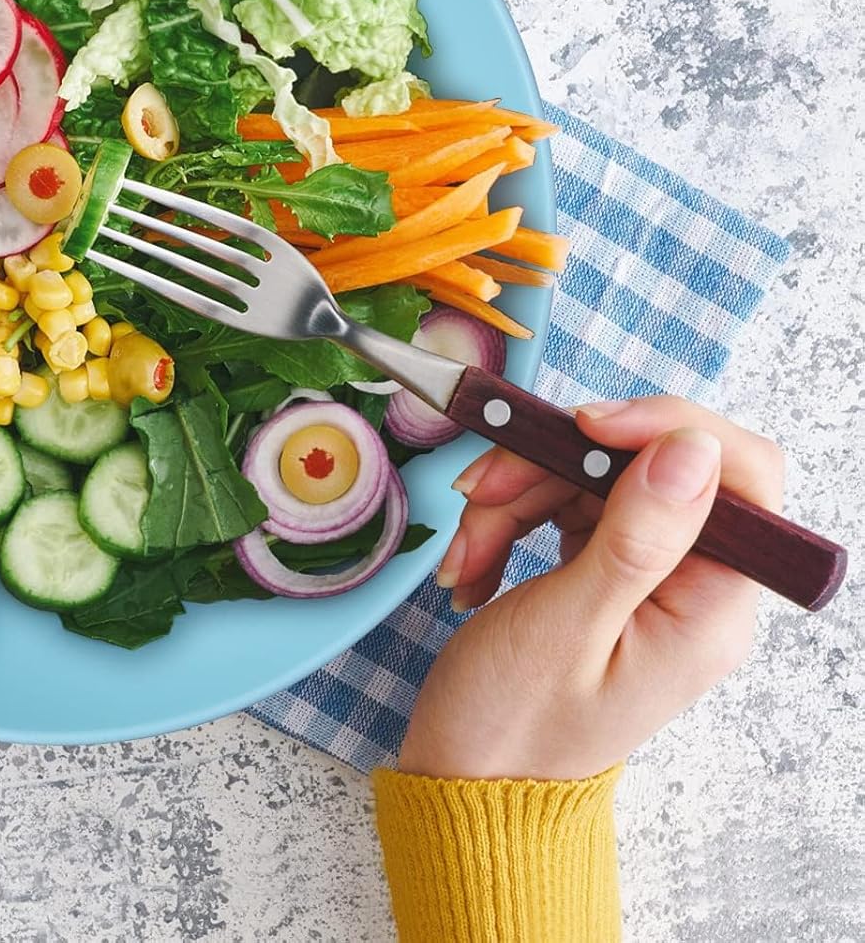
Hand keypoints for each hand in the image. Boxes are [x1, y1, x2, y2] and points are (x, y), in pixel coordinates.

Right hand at [397, 397, 783, 779]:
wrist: (466, 780)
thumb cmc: (514, 724)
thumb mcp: (568, 625)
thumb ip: (636, 536)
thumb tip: (692, 448)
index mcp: (710, 608)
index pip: (739, 476)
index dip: (668, 428)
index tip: (584, 424)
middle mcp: (693, 587)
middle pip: (644, 466)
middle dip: (552, 467)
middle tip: (481, 494)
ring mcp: (646, 578)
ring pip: (592, 478)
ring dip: (515, 497)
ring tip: (467, 552)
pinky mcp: (603, 572)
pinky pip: (563, 506)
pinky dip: (508, 518)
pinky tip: (474, 561)